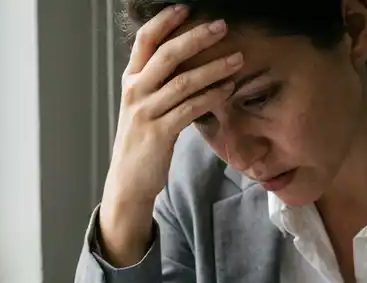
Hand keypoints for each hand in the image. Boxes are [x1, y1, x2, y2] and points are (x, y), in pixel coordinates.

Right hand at [99, 5, 242, 265]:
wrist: (128, 181)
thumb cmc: (141, 143)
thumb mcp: (143, 107)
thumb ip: (158, 84)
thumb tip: (187, 60)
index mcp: (130, 81)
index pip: (145, 40)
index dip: (165, 21)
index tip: (187, 8)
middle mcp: (135, 92)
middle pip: (167, 55)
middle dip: (197, 37)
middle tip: (222, 25)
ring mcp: (145, 113)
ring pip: (183, 81)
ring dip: (214, 68)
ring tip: (237, 58)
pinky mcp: (159, 134)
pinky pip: (190, 109)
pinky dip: (211, 96)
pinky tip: (228, 88)